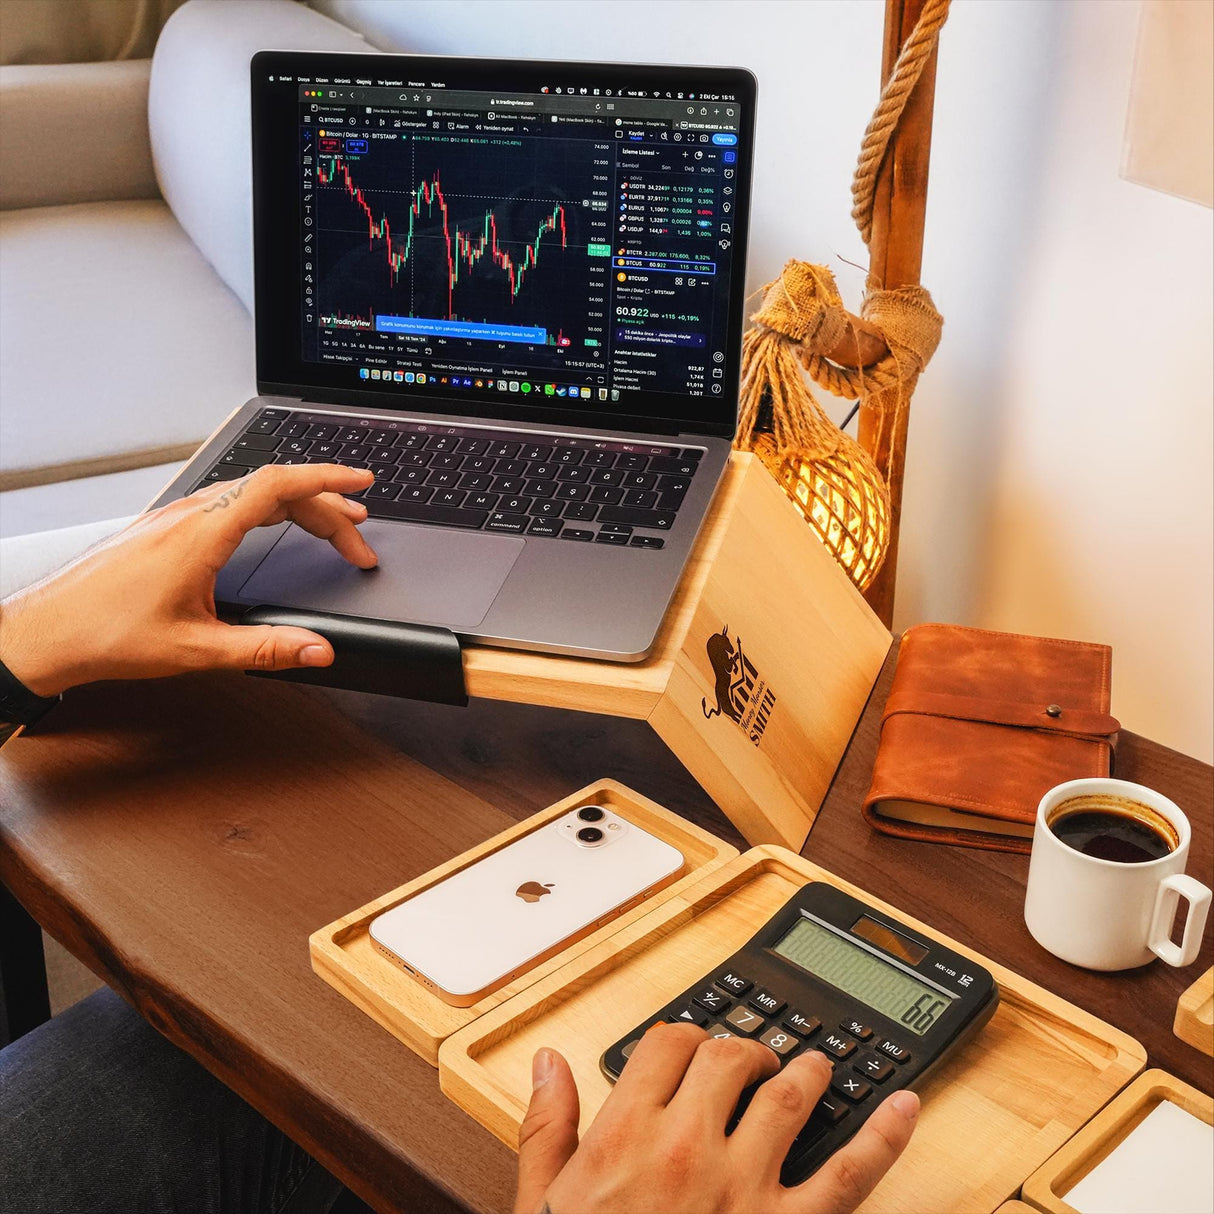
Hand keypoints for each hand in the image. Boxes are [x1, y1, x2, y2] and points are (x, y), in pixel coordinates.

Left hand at [0, 464, 377, 695]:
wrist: (47, 632)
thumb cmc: (106, 634)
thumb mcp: (198, 650)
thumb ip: (266, 648)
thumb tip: (316, 648)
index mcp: (203, 532)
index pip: (278, 485)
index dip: (328, 478)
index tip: (362, 481)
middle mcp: (190, 514)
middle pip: (275, 489)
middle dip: (327, 508)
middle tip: (359, 540)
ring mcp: (176, 516)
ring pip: (253, 494)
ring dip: (299, 507)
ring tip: (333, 527)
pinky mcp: (167, 527)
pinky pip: (231, 502)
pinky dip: (269, 510)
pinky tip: (277, 527)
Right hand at [514, 1024, 917, 1213]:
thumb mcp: (545, 1201)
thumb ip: (549, 1126)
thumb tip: (549, 1063)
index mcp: (626, 1135)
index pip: (667, 1046)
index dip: (683, 1038)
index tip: (691, 1049)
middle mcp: (688, 1149)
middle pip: (728, 1059)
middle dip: (742, 1050)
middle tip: (752, 1058)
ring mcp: (744, 1189)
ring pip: (789, 1098)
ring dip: (806, 1071)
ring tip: (815, 1064)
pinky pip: (849, 1175)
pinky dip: (885, 1138)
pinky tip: (905, 1108)